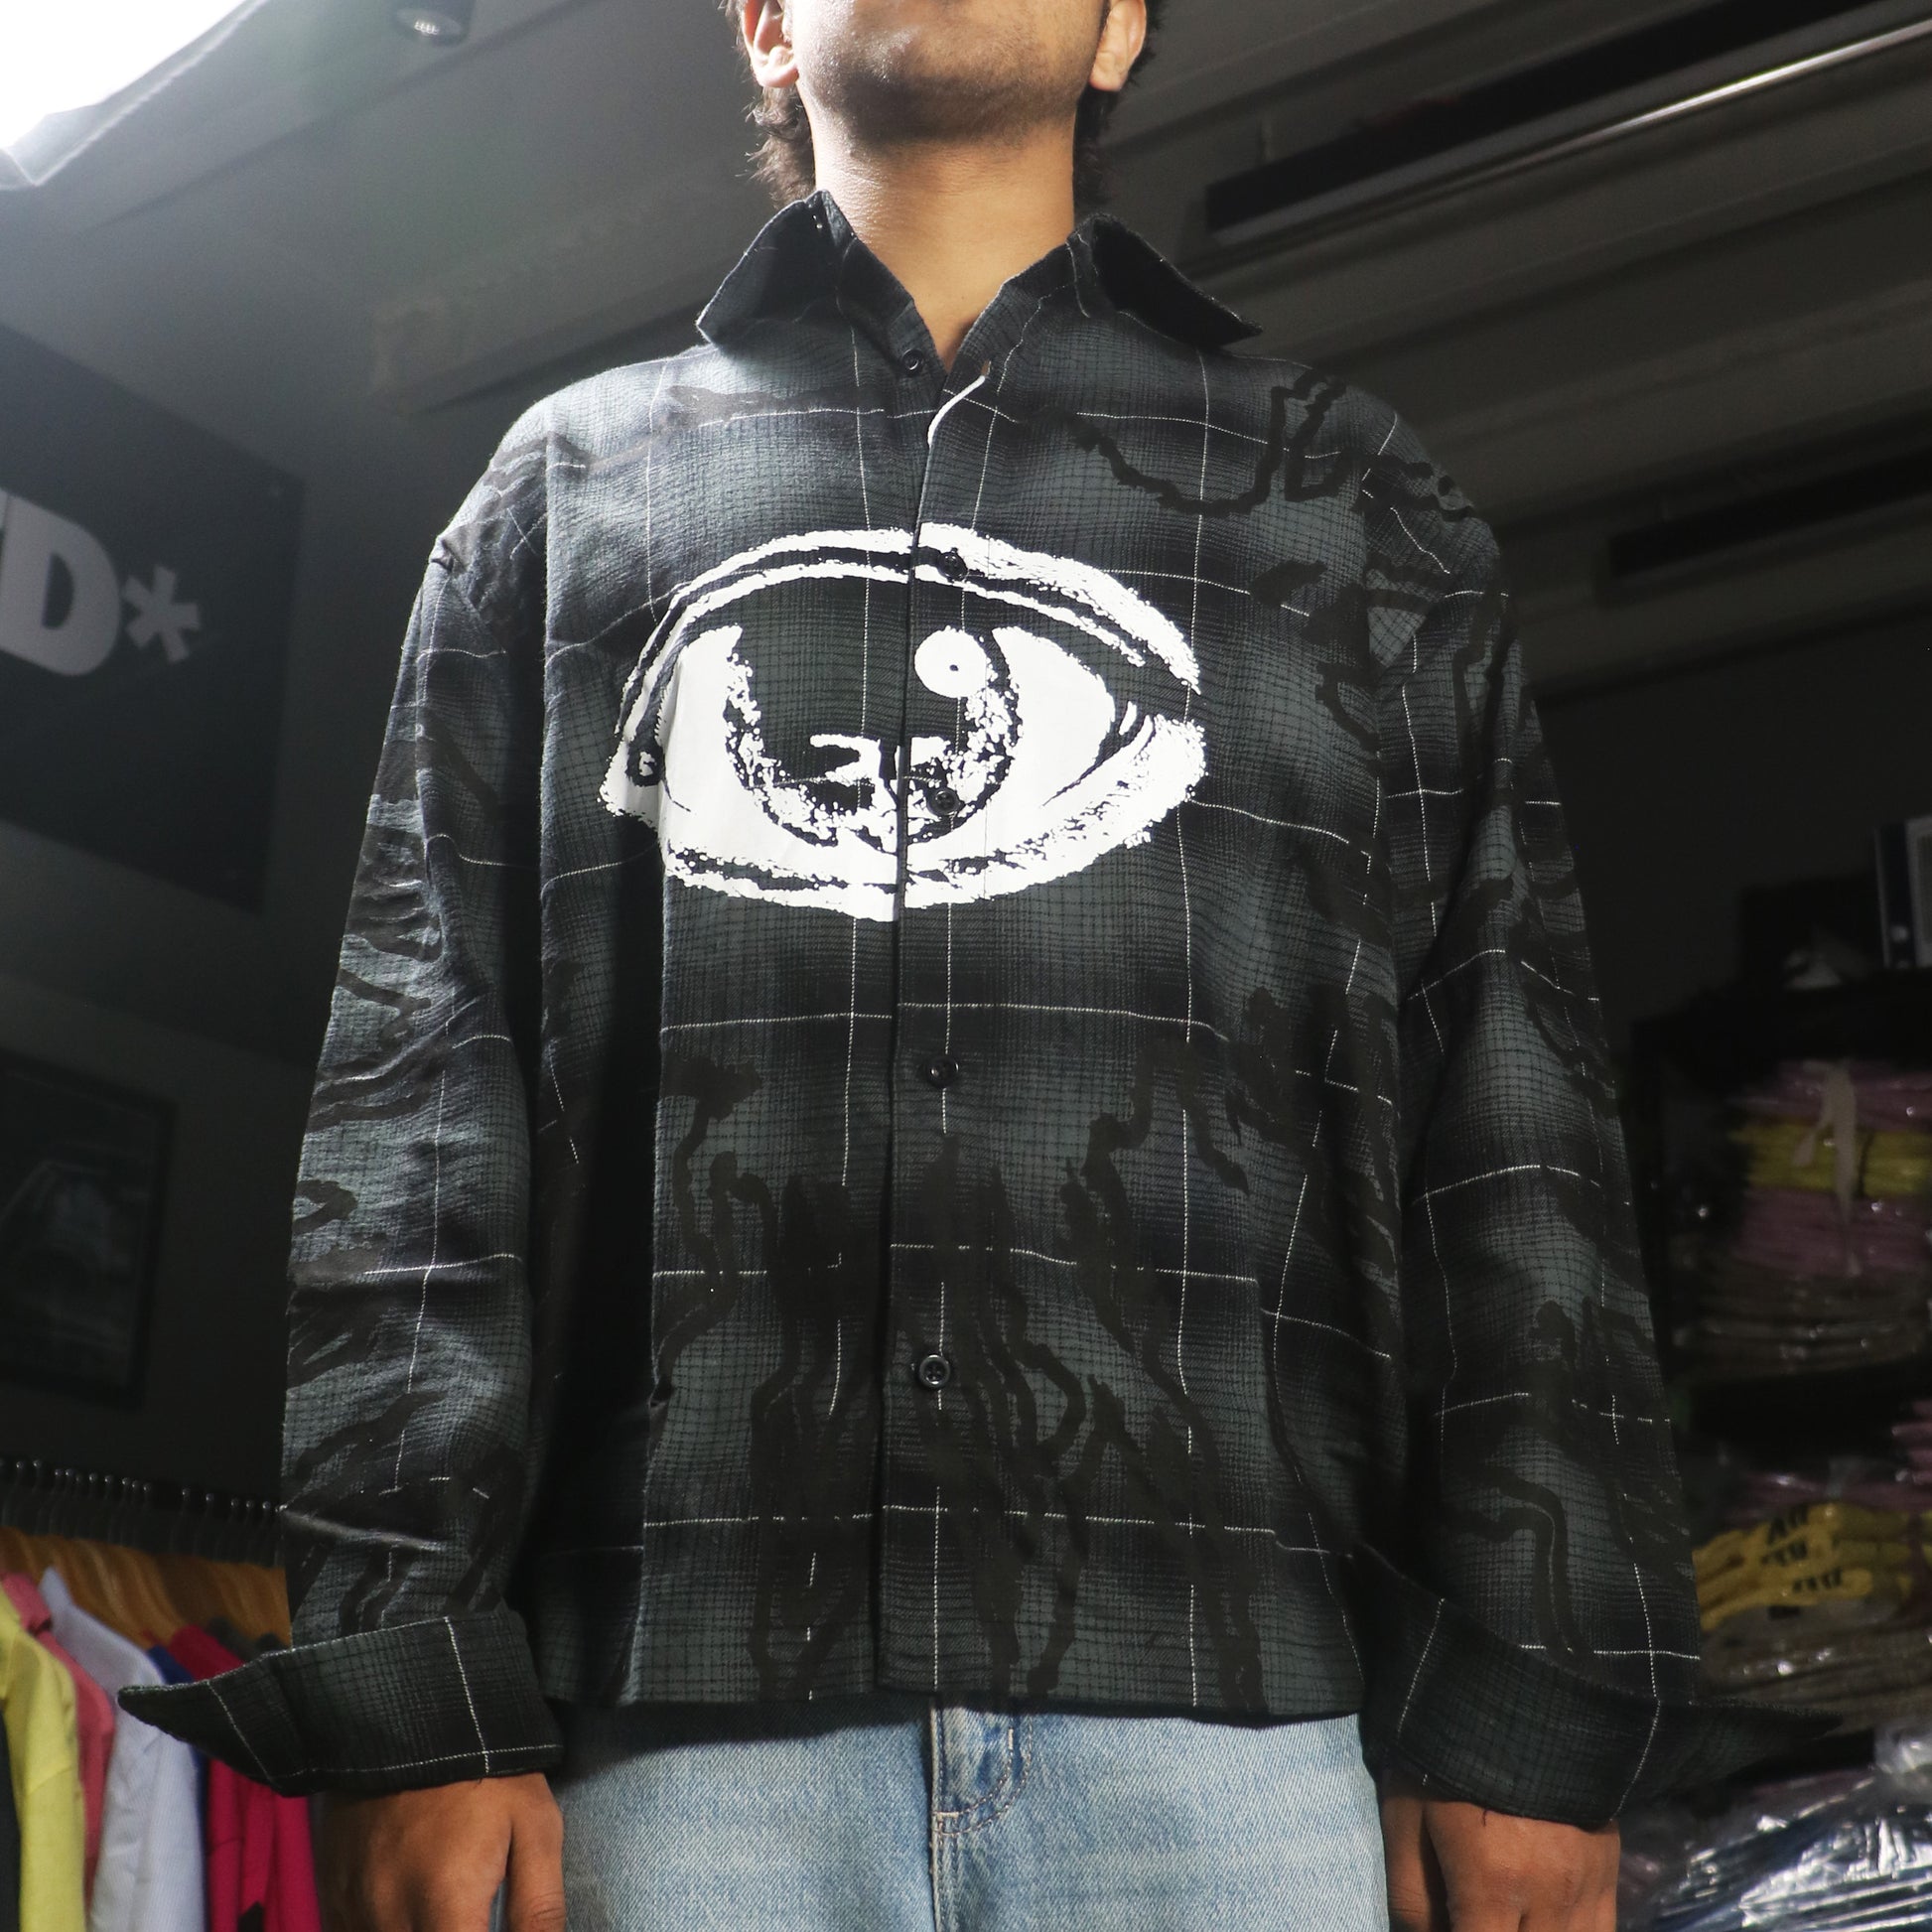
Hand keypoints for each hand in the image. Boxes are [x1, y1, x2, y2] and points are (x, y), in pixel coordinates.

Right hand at [318, 1772, 565, 1931]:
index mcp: (446, 1906)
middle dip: (452, 1931)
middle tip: (468, 1910)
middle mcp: (391, 1917)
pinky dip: (384, 1926)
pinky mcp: (331, 1894)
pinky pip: (355, 1931)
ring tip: (442, 1898)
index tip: (485, 1923)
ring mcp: (353, 1908)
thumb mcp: (535, 1831)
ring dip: (417, 1928)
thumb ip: (538, 1910)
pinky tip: (409, 1906)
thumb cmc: (490, 1775)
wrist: (418, 1716)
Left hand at [1379, 1770, 1618, 1930]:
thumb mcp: (1405, 1819)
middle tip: (1474, 1913)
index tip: (1452, 1923)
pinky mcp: (1610, 1870)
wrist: (1513, 1693)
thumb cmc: (1443, 1754)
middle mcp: (1549, 1898)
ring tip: (1504, 1915)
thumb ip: (1413, 1899)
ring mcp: (1587, 1887)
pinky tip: (1541, 1921)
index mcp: (1491, 1885)